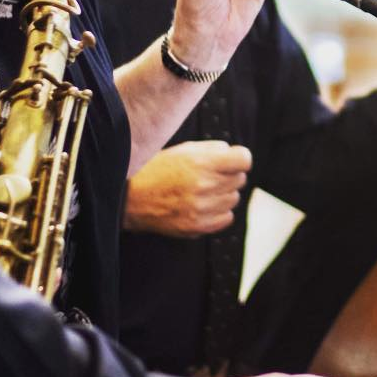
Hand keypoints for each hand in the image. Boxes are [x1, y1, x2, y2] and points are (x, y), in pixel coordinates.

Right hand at [123, 140, 251, 236]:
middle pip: (240, 179)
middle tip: (211, 175)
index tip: (234, 160)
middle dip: (229, 175)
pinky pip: (226, 218)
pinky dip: (219, 212)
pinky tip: (203, 205)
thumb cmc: (157, 169)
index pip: (244, 160)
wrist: (132, 198)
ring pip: (233, 199)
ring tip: (203, 190)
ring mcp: (201, 209)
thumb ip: (213, 150)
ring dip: (223, 193)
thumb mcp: (184, 149)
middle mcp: (204, 186)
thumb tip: (235, 154)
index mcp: (202, 163)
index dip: (240, 158)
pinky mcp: (197, 227)